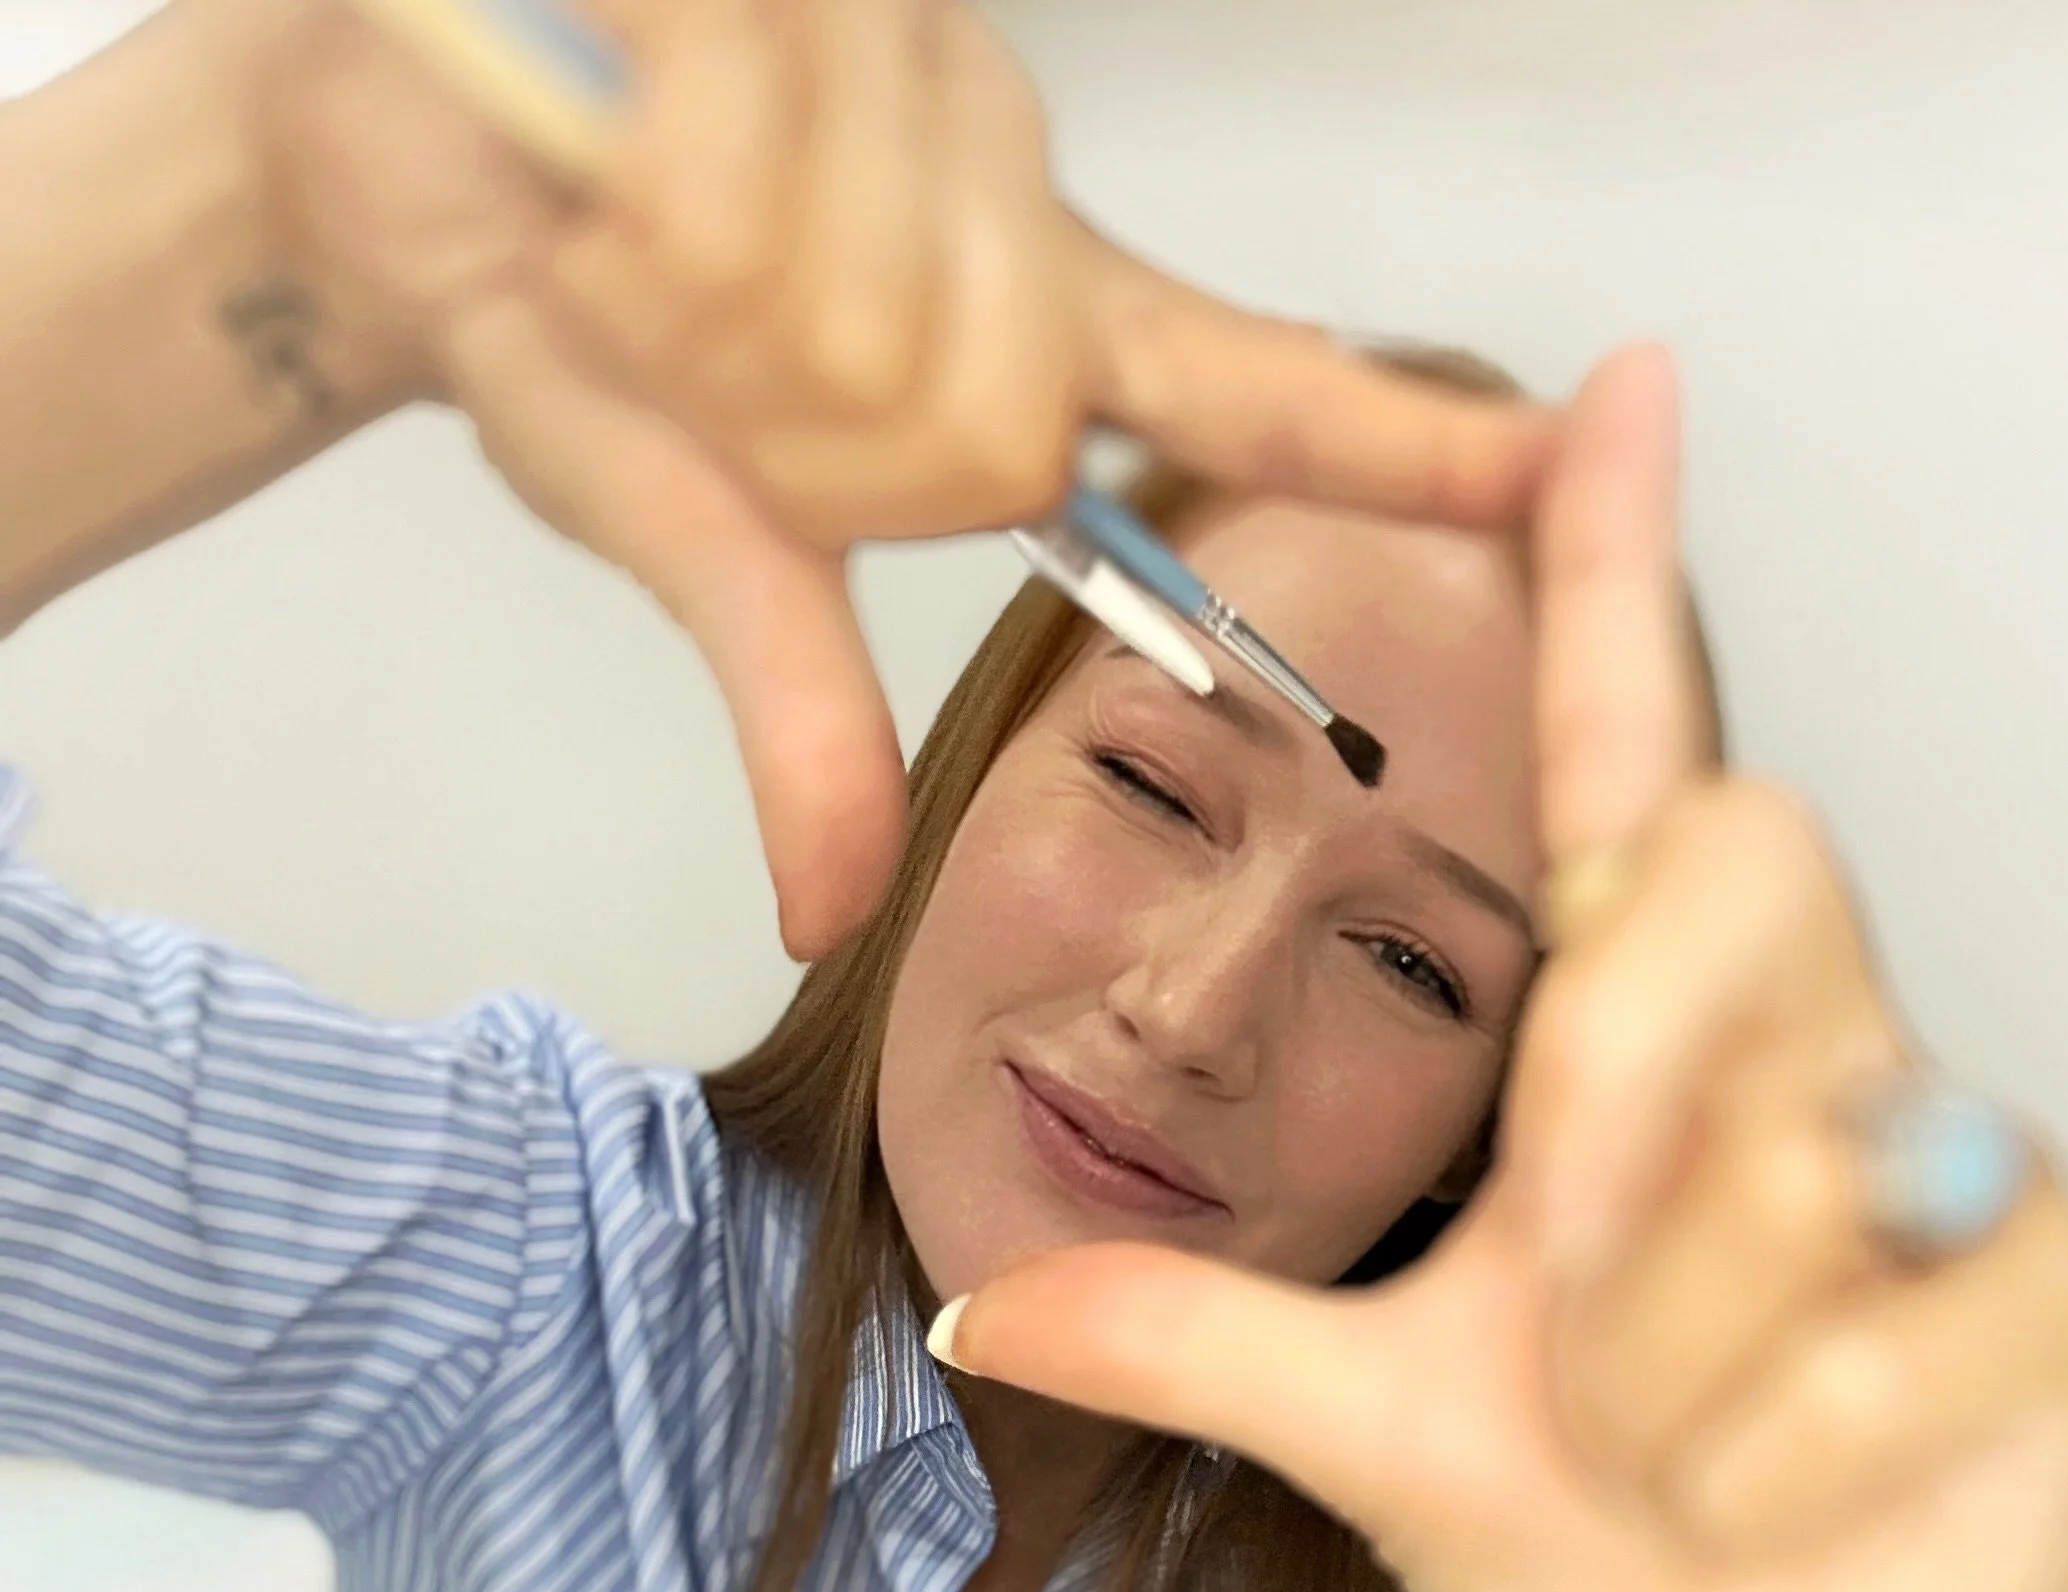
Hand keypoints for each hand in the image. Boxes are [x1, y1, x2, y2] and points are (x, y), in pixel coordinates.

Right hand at [237, 0, 1555, 955]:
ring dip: (707, 302)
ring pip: (866, 289)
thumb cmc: (560, 320)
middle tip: (685, 343)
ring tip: (630, 237)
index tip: (1572, 465)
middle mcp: (1009, 185)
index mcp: (1018, 330)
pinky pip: (758, 152)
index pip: (1256, 389)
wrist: (374, 150)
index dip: (1408, 442)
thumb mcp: (687, 528)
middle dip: (800, 419)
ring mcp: (923, 63)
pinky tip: (601, 137)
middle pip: (980, 400)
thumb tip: (832, 909)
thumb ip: (791, 696)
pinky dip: (649, 191)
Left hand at [927, 342, 2067, 1591]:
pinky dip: (1773, 1457)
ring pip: (1788, 1149)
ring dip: (1663, 1362)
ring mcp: (1948, 1154)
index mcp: (1636, 1044)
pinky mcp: (2061, 1282)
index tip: (1613, 388)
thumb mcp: (1367, 1432)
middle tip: (1555, 1286)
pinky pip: (1895, 1323)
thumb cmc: (1589, 1535)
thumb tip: (980, 1311)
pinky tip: (1770, 1507)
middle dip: (1619, 1091)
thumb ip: (1195, 1346)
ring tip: (1662, 1458)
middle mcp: (1801, 1046)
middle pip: (1736, 866)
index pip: (1630, 766)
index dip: (1617, 578)